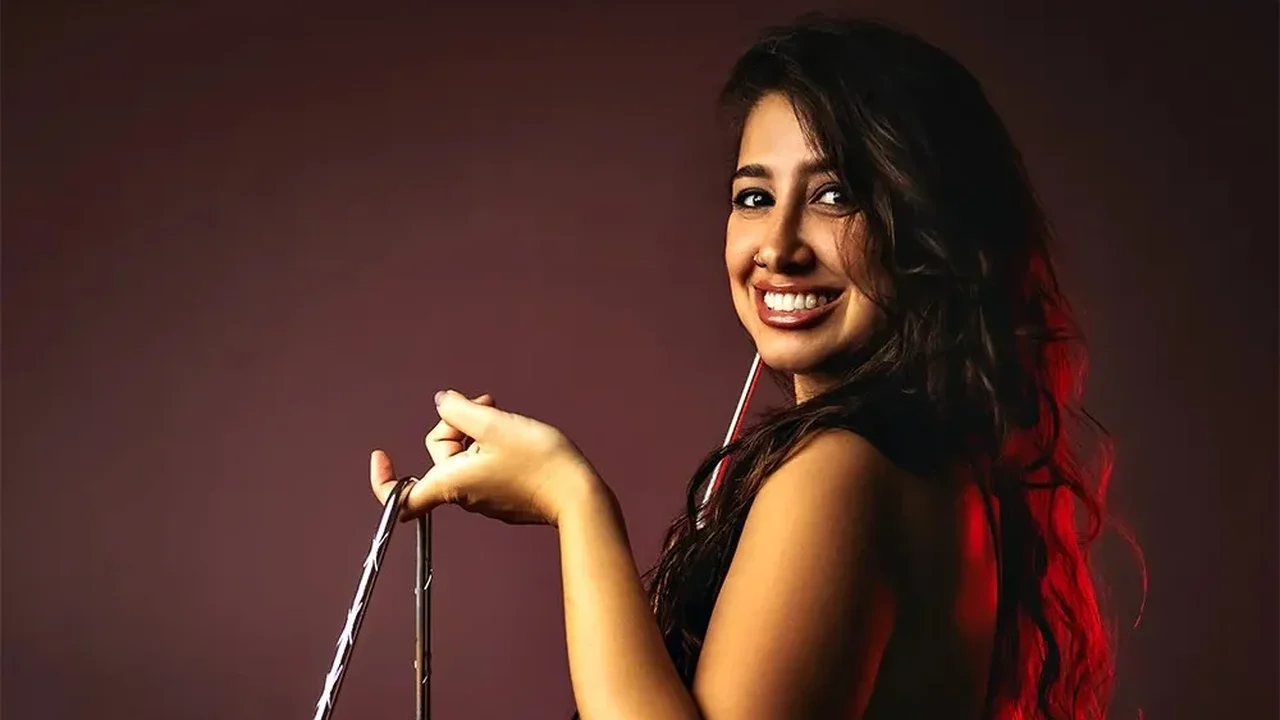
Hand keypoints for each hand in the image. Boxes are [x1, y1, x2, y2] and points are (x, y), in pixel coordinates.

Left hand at [370, 390, 599, 526]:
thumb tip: (441, 401)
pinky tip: (518, 438)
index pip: (400, 497)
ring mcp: (485, 500)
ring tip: (509, 422)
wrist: (578, 494)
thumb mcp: (493, 423)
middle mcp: (463, 497)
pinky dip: (494, 448)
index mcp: (450, 484)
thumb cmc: (537, 462)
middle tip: (489, 405)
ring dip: (480, 434)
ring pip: (467, 459)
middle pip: (442, 456)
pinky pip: (486, 468)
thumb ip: (458, 409)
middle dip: (458, 426)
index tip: (381, 455)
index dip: (383, 478)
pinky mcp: (505, 498)